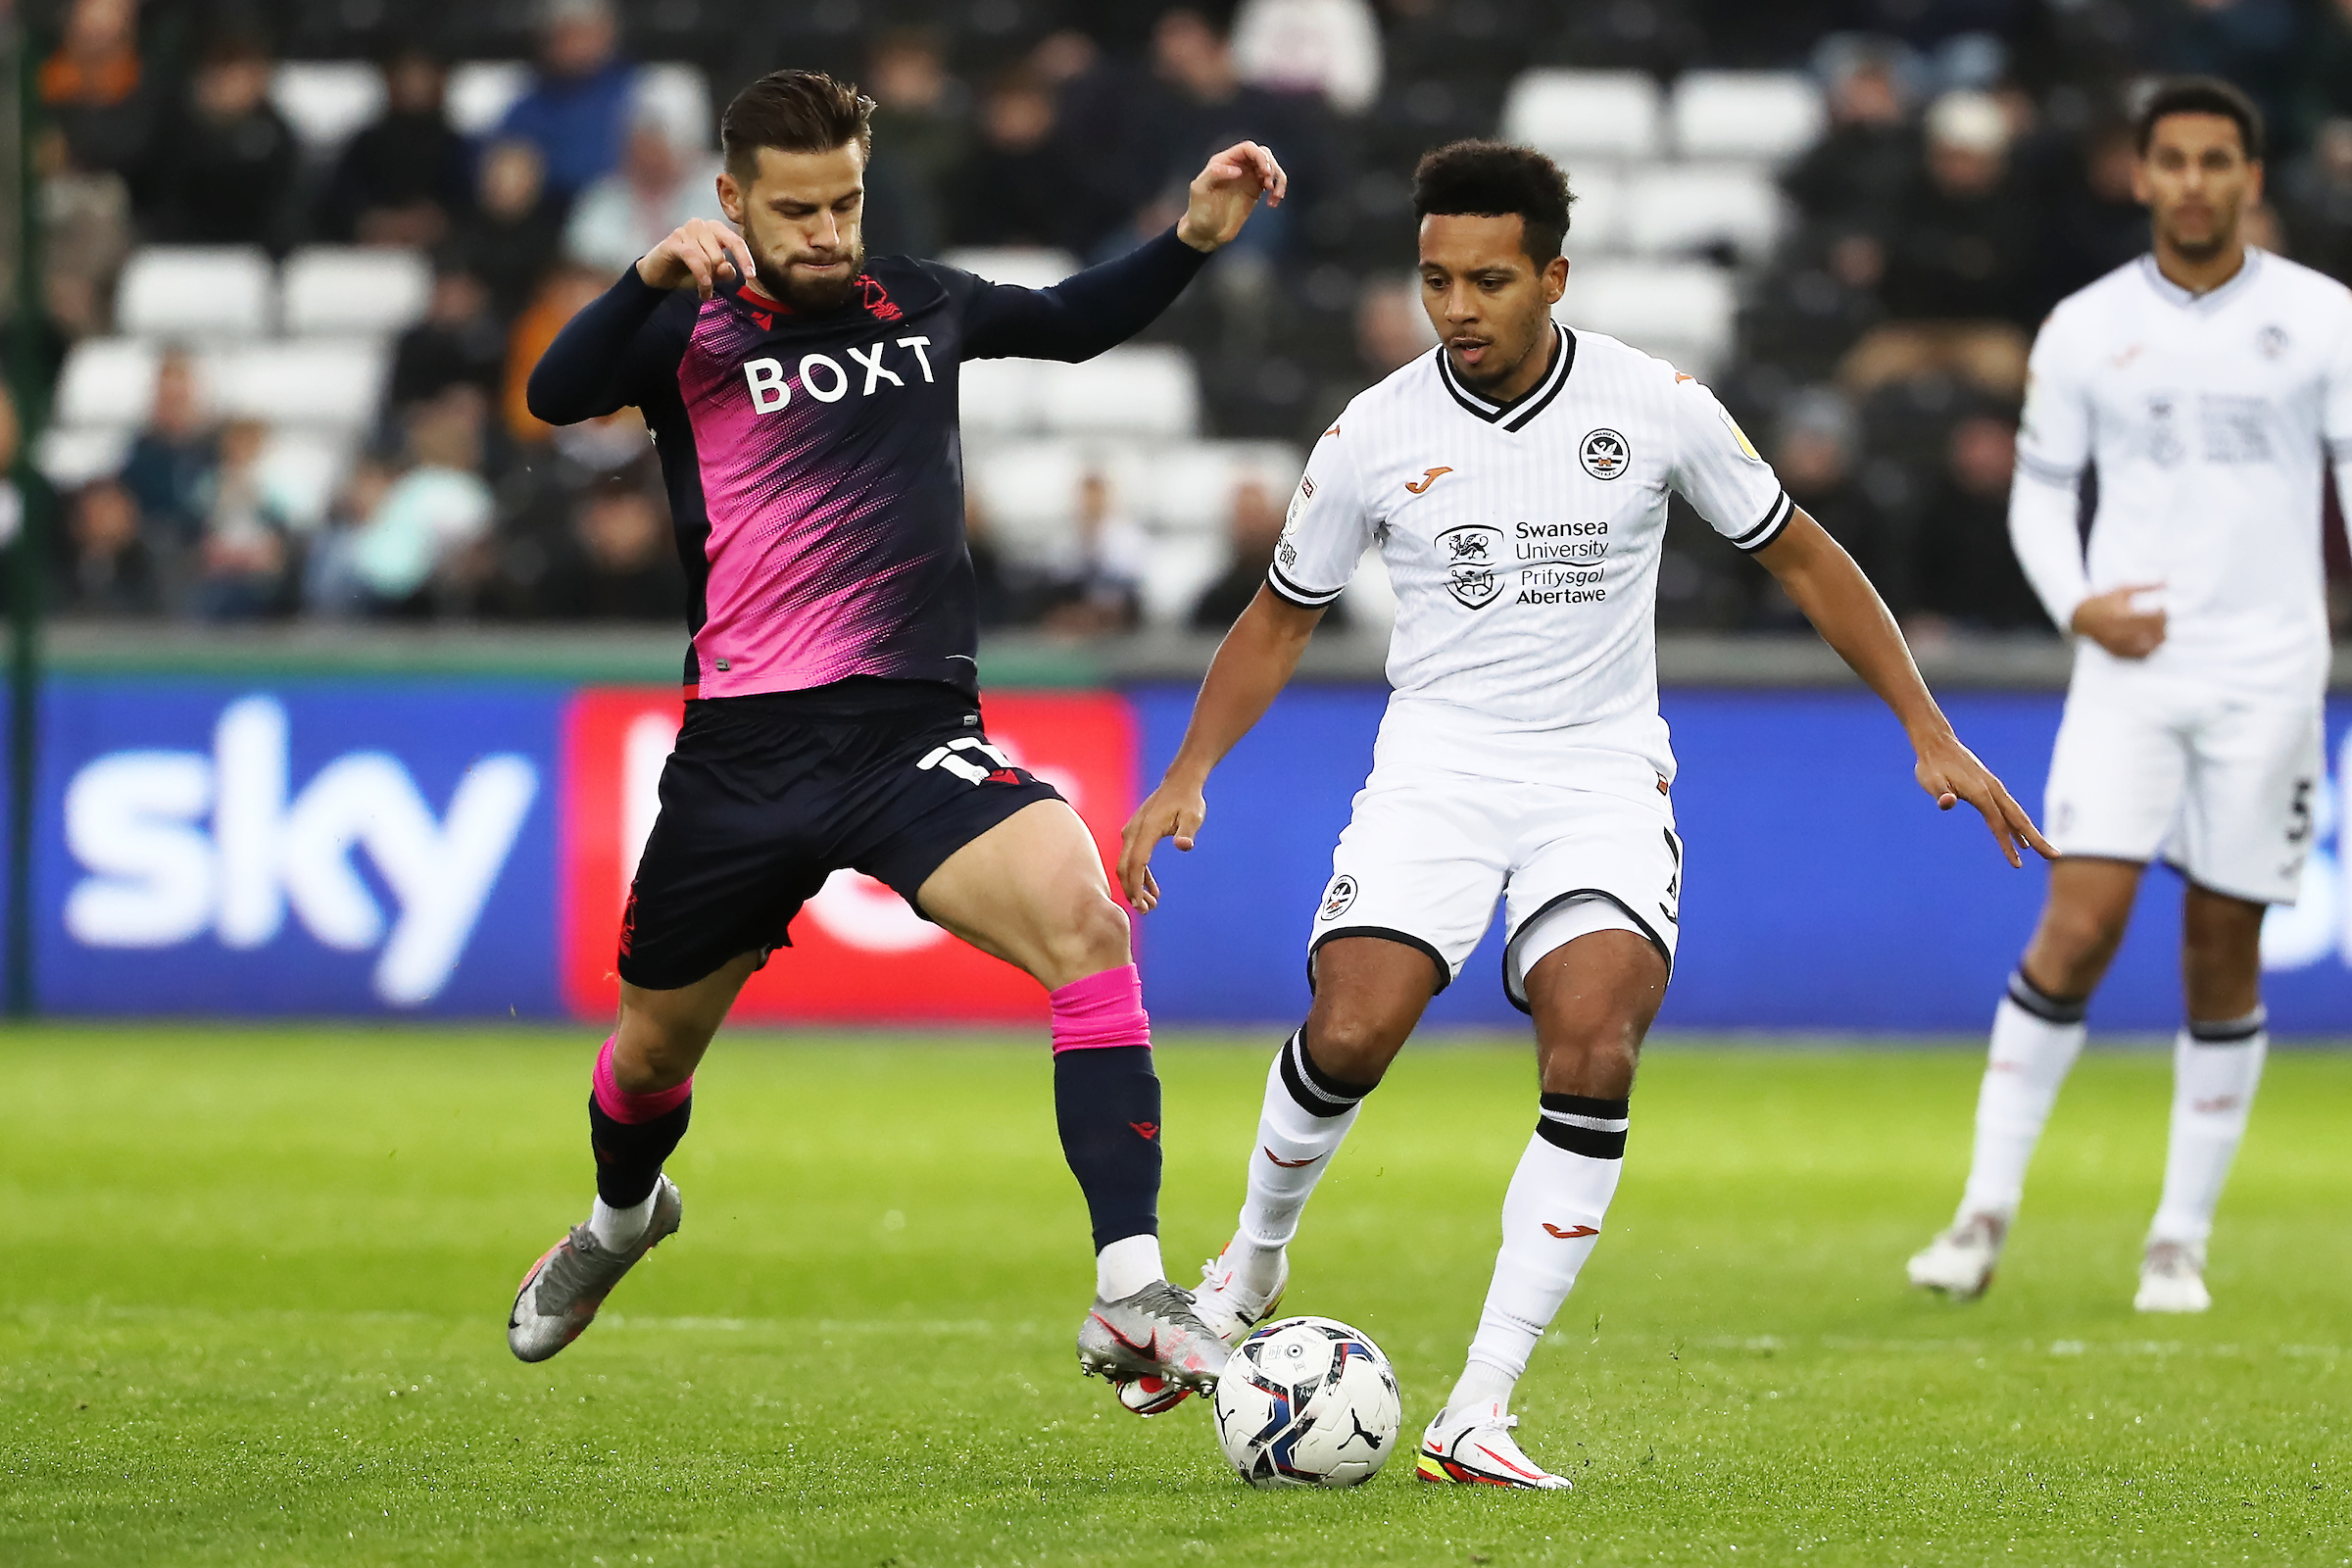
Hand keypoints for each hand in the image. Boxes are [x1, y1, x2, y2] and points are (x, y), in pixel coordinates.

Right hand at [638, 218, 758, 299]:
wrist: (659, 276)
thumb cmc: (687, 271)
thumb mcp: (712, 275)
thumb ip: (725, 271)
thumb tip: (730, 268)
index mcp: (715, 229)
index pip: (736, 241)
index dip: (745, 259)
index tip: (751, 276)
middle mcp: (701, 225)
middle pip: (721, 255)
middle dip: (716, 276)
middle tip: (709, 288)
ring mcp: (686, 230)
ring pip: (708, 260)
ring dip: (707, 282)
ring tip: (703, 292)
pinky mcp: (674, 240)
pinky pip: (694, 259)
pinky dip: (701, 275)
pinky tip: (703, 289)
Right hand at [1118, 777, 1208, 911]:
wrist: (1180, 783)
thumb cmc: (1188, 801)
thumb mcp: (1194, 816)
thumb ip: (1188, 832)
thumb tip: (1184, 846)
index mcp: (1146, 829)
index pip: (1136, 862)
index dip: (1136, 885)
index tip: (1140, 904)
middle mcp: (1134, 831)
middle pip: (1125, 866)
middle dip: (1132, 891)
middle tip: (1145, 911)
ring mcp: (1132, 831)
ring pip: (1126, 864)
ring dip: (1135, 885)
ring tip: (1150, 904)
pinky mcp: (1135, 833)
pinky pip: (1132, 858)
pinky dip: (1140, 875)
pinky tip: (1153, 889)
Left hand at [1176, 141, 1287, 252]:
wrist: (1207, 233)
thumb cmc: (1200, 212)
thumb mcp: (1200, 190)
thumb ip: (1214, 174)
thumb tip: (1238, 170)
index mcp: (1224, 161)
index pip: (1248, 148)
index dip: (1260, 156)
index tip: (1265, 172)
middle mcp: (1238, 166)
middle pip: (1263, 154)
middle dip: (1271, 166)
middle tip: (1269, 184)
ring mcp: (1248, 178)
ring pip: (1271, 168)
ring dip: (1278, 178)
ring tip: (1275, 194)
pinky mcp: (1255, 191)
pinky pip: (1272, 183)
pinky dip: (1278, 190)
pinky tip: (1273, 202)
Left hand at [1914, 727, 2055, 868]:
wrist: (1937, 743)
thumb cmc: (1931, 765)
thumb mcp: (1930, 780)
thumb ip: (1940, 792)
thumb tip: (1947, 802)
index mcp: (1981, 792)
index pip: (1998, 824)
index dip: (2007, 845)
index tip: (2017, 864)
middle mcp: (1993, 790)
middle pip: (2019, 819)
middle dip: (2037, 839)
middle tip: (2054, 856)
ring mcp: (1993, 788)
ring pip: (2016, 814)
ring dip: (2031, 833)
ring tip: (2043, 851)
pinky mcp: (1989, 787)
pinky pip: (2007, 810)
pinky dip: (2016, 825)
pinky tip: (2020, 839)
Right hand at [2071, 583, 2165, 658]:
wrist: (2081, 617)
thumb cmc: (2104, 600)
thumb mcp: (2123, 590)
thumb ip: (2145, 587)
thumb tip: (2166, 582)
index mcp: (2122, 615)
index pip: (2152, 618)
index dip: (2163, 613)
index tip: (2163, 607)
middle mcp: (2120, 632)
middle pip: (2152, 633)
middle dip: (2162, 626)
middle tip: (2164, 619)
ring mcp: (2118, 644)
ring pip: (2148, 646)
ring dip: (2158, 639)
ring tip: (2161, 631)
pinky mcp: (2117, 652)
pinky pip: (2139, 655)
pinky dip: (2149, 649)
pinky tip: (2152, 641)